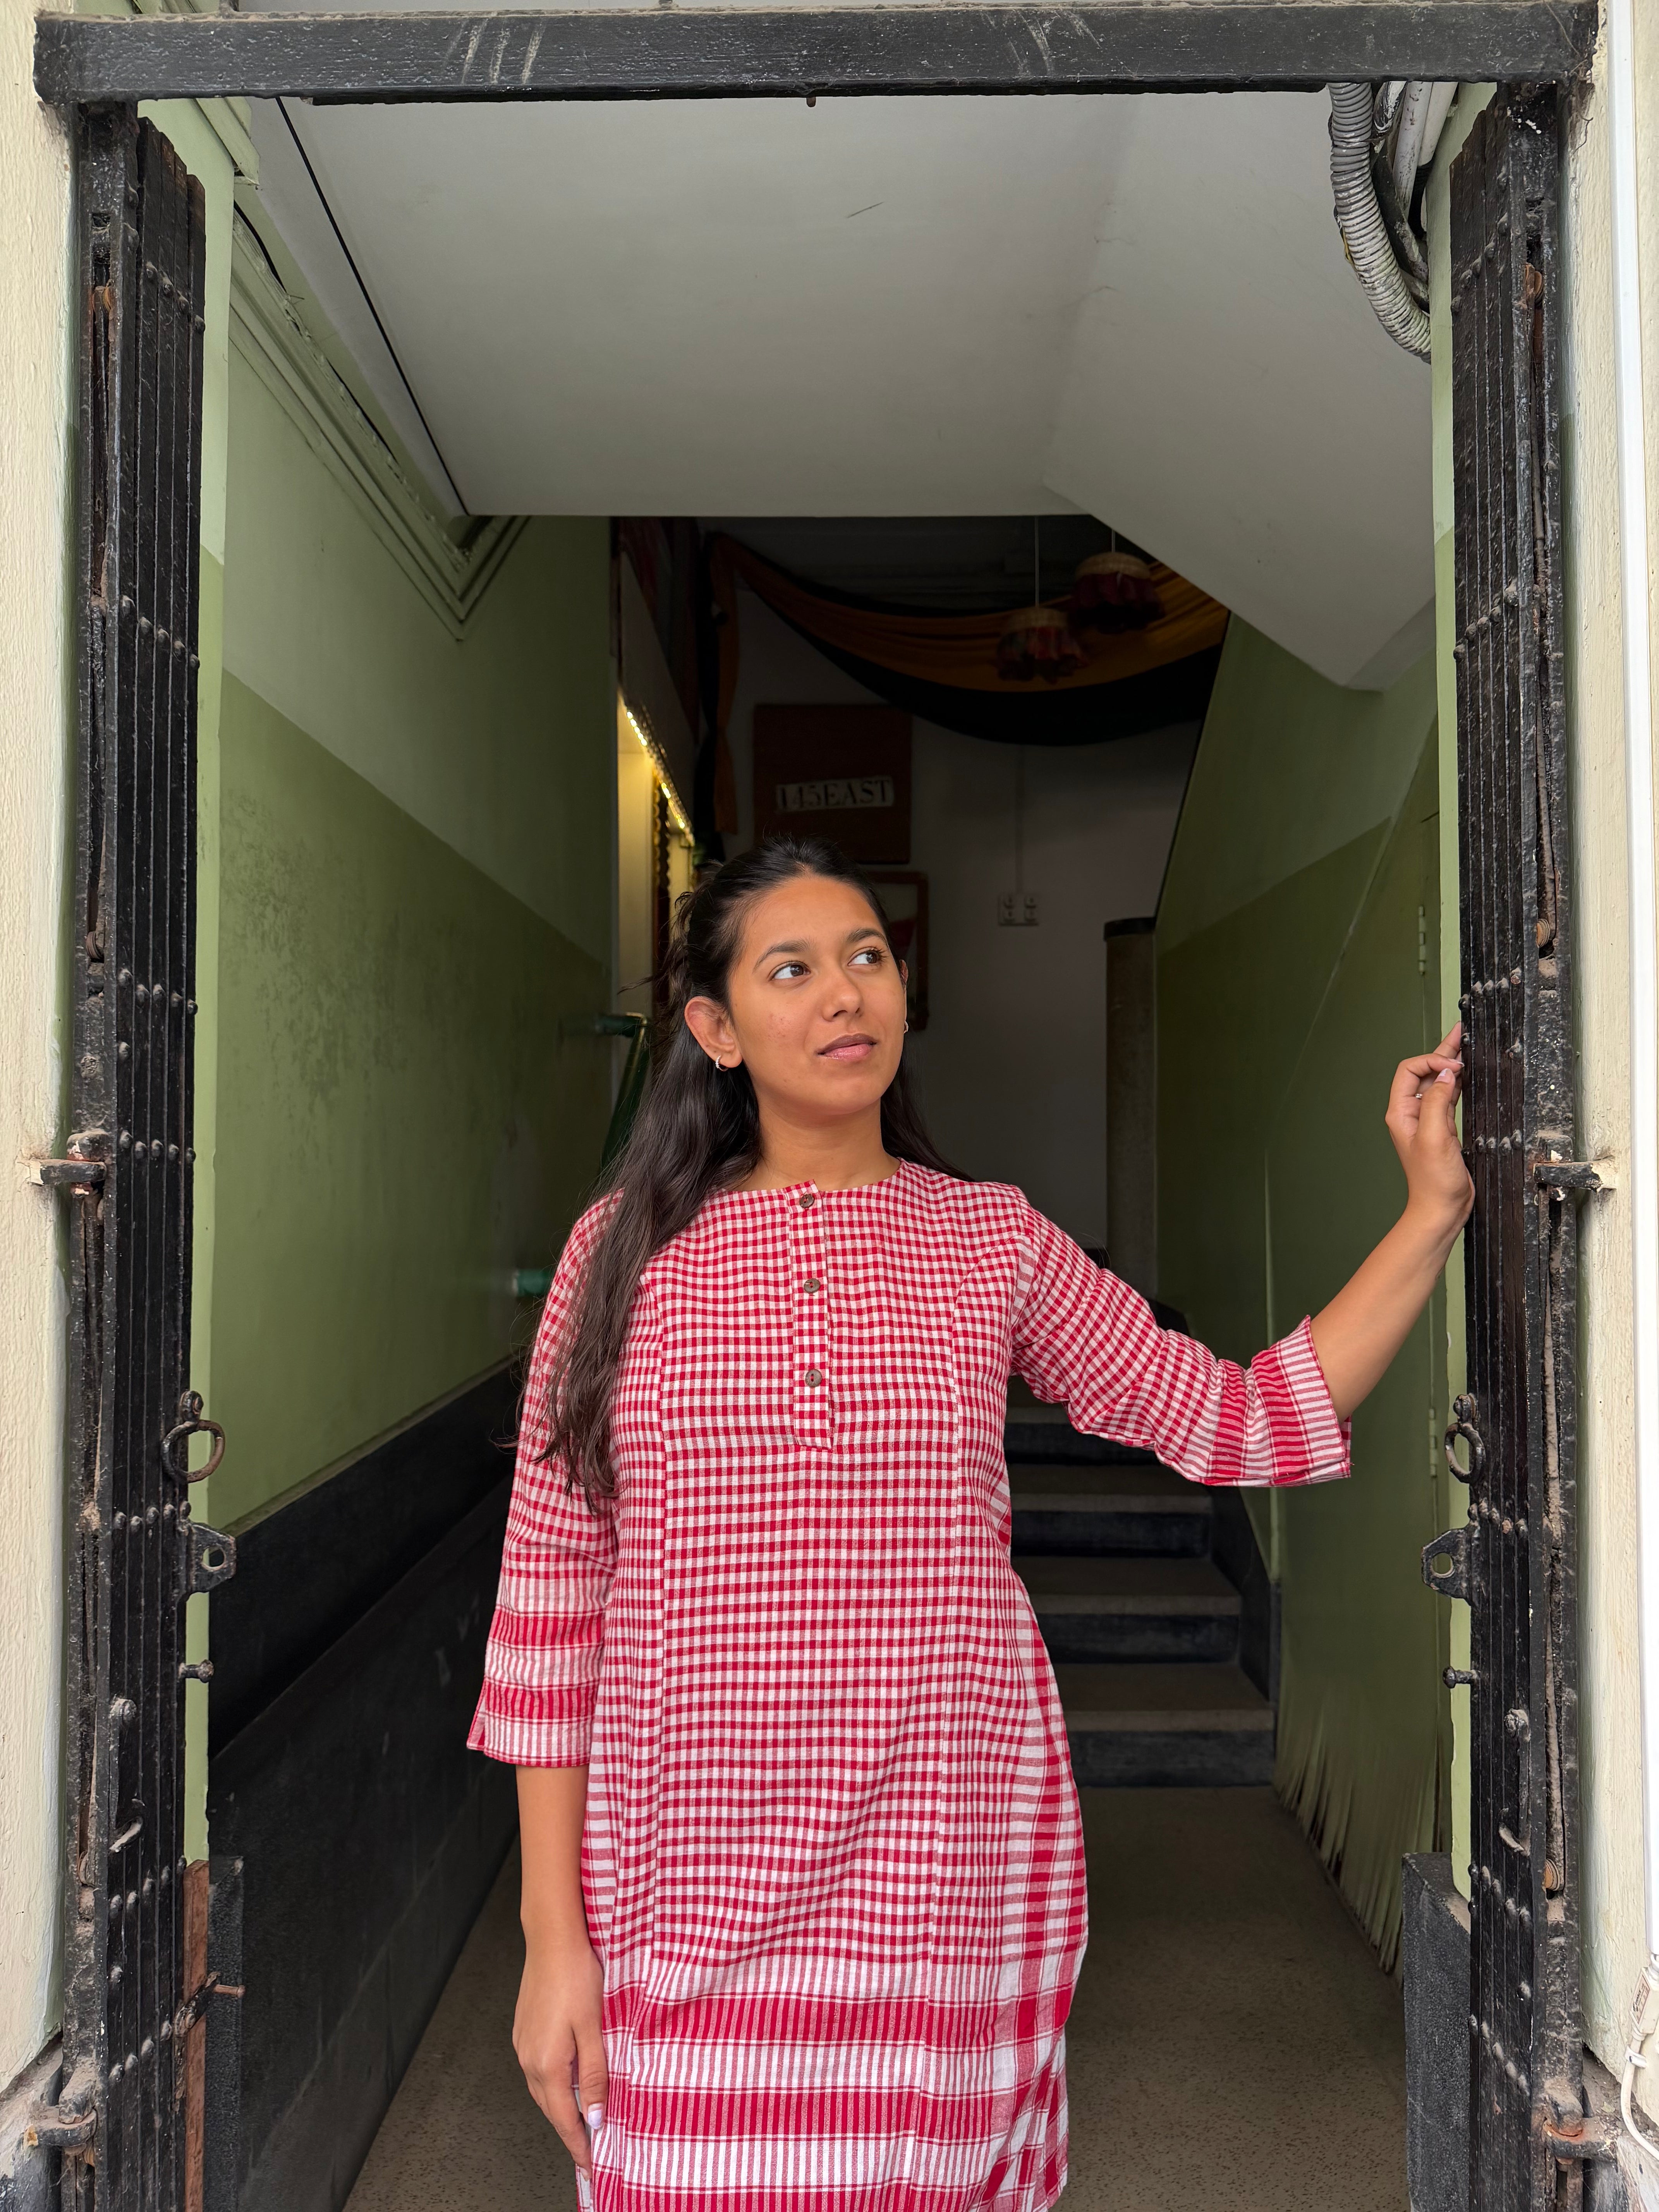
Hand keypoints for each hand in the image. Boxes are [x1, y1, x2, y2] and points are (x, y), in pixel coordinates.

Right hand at [513, 1931, 606, 2172]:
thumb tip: (594, 2116)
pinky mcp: (524, 2031)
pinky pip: (538, 2070)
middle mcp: (529, 2059)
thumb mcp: (593, 2028)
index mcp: (548, 2063)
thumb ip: (594, 2075)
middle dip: (570, 2132)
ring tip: (582, 2122)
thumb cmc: (575, 1976)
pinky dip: (554, 2085)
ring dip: (561, 2109)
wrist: (552, 1939)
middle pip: (551, 2109)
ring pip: (543, 2090)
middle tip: (590, 2152)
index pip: (564, 2119)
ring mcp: (523, 2045)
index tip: (591, 2168)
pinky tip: (568, 2082)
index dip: (579, 2146)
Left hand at [1384, 1021, 1473, 1234]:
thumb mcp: (1435, 1137)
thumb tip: (1446, 1074)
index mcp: (1401, 1112)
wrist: (1441, 1208)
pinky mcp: (1443, 1128)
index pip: (1410, 1071)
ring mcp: (1427, 1120)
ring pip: (1437, 1083)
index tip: (1454, 1065)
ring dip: (1450, 1065)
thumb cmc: (1433, 1181)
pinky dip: (1457, 1083)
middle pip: (1424, 1072)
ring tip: (1467, 1046)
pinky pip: (1448, 1097)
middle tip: (1461, 1033)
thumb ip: (1438, 1102)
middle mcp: (1411, 1113)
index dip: (1431, 1061)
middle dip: (1442, 1052)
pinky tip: (1467, 1074)